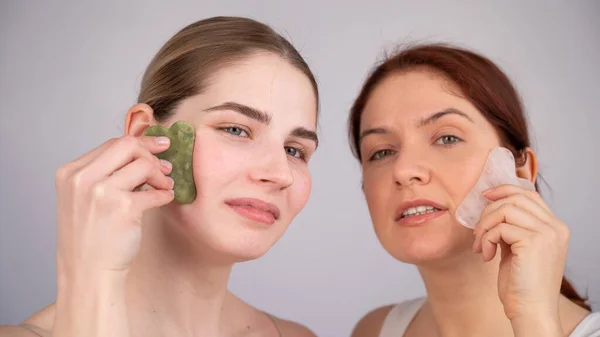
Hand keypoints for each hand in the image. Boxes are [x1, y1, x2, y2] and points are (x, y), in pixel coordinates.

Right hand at [55, 135, 173, 281]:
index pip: (111, 144)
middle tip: (166, 167)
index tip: (159, 147)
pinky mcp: (123, 208)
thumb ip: (105, 174)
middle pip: (127, 146)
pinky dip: (165, 194)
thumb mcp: (83, 198)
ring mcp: (101, 193)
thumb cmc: (90, 237)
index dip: (140, 144)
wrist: (87, 273)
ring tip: (164, 186)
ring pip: (144, 165)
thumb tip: (144, 152)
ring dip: (160, 176)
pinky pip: (155, 192)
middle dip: (151, 154)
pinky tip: (165, 199)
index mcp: (70, 173)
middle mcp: (82, 179)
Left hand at [472, 185, 568, 328]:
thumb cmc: (521, 284)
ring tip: (480, 245)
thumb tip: (491, 208)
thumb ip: (512, 227)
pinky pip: (500, 227)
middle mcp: (556, 227)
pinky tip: (486, 255)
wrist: (531, 310)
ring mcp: (547, 233)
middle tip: (478, 232)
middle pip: (515, 198)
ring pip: (505, 209)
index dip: (504, 190)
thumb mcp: (518, 248)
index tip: (485, 196)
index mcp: (555, 227)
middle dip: (489, 211)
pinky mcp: (533, 242)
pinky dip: (486, 239)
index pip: (529, 195)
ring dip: (485, 226)